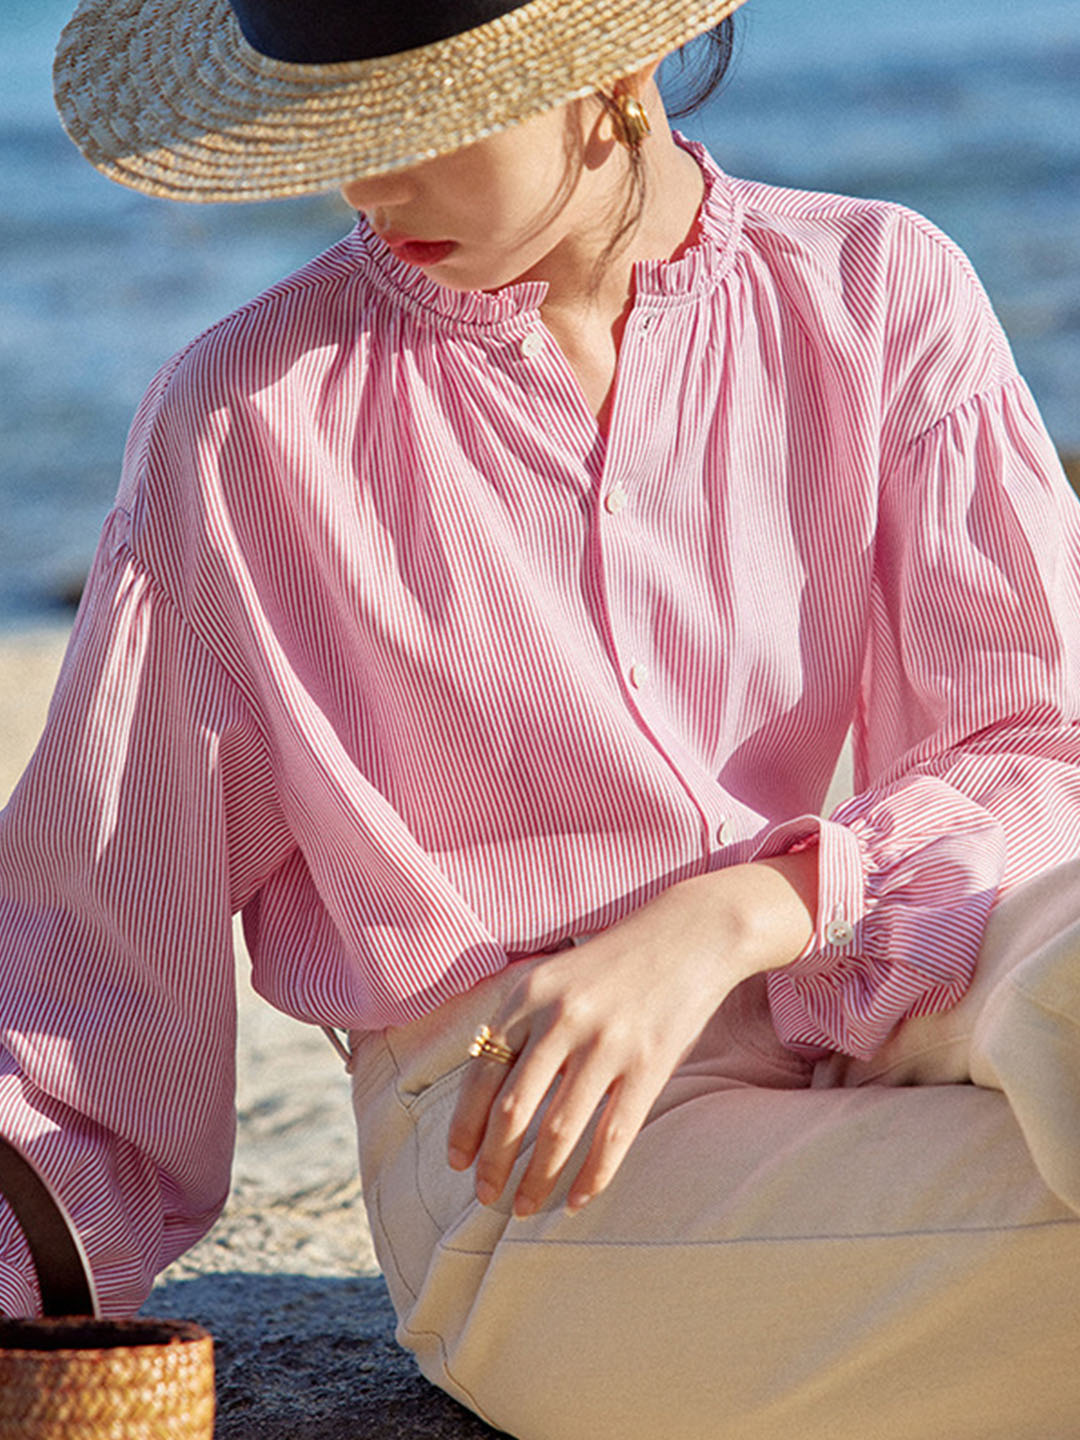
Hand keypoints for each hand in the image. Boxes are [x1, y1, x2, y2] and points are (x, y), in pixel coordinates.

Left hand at [447, 851, 816, 1217]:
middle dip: (494, 1163)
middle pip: (513, 1111)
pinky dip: (592, 1176)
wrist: (689, 932)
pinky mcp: (649, 1064)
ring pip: (559, 1132)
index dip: (466, 1127)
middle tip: (486, 1197)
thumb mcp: (553, 977)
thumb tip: (485, 1100)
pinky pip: (613, 1136)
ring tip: (523, 1208)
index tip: (458, 1164)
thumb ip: (519, 1026)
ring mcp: (607, 1042)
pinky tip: (577, 1202)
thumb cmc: (613, 962)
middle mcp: (561, 1018)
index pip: (481, 1075)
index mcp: (527, 995)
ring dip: (536, 1180)